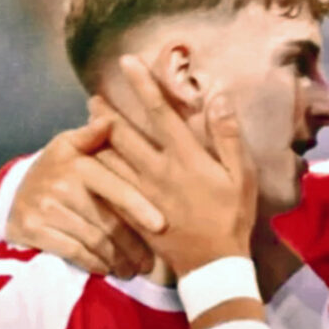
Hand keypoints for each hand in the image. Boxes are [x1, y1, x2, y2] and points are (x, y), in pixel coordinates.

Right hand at [5, 117, 163, 276]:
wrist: (12, 195)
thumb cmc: (54, 170)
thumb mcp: (68, 146)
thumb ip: (92, 136)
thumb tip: (110, 119)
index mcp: (76, 162)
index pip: (114, 188)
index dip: (139, 207)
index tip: (161, 226)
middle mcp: (60, 184)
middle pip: (108, 222)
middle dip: (133, 246)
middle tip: (149, 263)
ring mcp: (44, 209)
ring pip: (94, 241)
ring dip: (117, 260)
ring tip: (131, 269)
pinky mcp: (33, 230)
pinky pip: (74, 252)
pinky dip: (94, 264)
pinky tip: (106, 269)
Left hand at [98, 55, 258, 277]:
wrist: (213, 265)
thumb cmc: (231, 217)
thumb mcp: (241, 176)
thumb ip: (228, 137)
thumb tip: (219, 98)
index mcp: (185, 157)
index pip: (160, 112)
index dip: (143, 85)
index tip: (126, 63)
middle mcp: (158, 170)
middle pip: (124, 134)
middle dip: (107, 112)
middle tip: (92, 95)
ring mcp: (142, 192)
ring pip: (112, 158)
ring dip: (98, 138)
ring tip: (86, 122)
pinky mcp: (134, 211)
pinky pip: (110, 186)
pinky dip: (99, 170)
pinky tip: (90, 161)